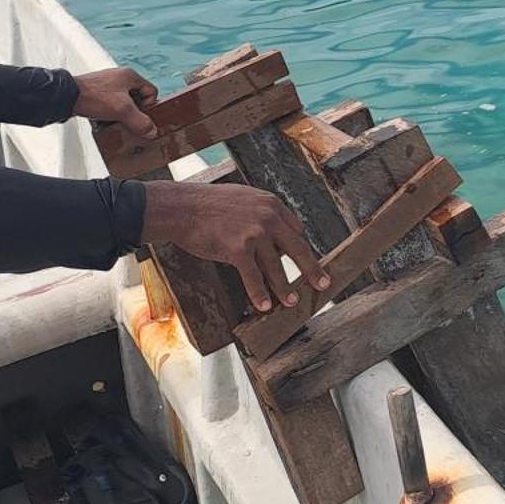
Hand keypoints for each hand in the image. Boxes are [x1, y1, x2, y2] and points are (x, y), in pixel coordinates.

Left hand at [73, 67, 158, 140]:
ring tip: (112, 120)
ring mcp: (106, 84)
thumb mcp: (123, 111)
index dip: (148, 107)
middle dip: (132, 111)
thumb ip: (141, 122)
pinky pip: (109, 104)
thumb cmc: (92, 96)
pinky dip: (108, 113)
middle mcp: (119, 77)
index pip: (151, 92)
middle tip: (126, 119)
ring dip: (119, 113)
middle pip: (137, 98)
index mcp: (129, 75)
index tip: (139, 116)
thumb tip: (151, 130)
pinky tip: (103, 119)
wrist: (65, 97)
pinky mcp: (96, 91)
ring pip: (122, 102)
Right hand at [141, 180, 327, 312]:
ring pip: (276, 267)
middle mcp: (268, 218)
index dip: (299, 248)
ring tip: (292, 301)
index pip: (295, 230)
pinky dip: (259, 293)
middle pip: (297, 248)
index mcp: (272, 204)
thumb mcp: (244, 198)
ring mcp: (254, 234)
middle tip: (322, 284)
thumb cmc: (208, 203)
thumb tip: (273, 232)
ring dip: (285, 288)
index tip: (306, 261)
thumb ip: (261, 213)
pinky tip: (264, 305)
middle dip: (311, 269)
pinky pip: (253, 277)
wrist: (181, 207)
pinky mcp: (238, 249)